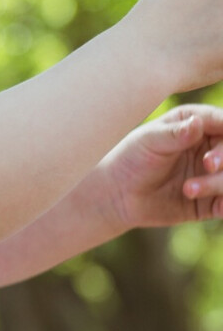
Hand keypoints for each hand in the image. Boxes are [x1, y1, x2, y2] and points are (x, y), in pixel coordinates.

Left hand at [99, 104, 222, 230]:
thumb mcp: (150, 141)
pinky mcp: (211, 201)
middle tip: (208, 164)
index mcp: (197, 123)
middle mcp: (210, 147)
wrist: (118, 195)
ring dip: (218, 183)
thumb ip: (175, 134)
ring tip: (188, 190)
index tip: (213, 150)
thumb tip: (197, 122)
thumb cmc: (131, 159)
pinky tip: (217, 208)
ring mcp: (212, 174)